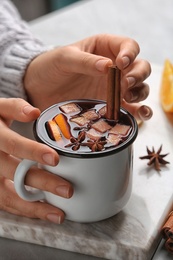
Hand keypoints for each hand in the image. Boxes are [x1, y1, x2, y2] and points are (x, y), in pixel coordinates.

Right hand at [0, 98, 72, 222]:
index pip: (13, 145)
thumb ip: (15, 107)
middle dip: (42, 183)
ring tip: (59, 214)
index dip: (32, 152)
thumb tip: (34, 112)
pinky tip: (44, 213)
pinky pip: (6, 203)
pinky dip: (25, 210)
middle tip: (67, 190)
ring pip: (8, 196)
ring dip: (34, 207)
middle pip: (14, 174)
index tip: (54, 159)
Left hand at [24, 34, 151, 121]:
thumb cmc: (50, 66)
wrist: (39, 88)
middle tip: (125, 83)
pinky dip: (138, 112)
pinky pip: (130, 109)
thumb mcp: (65, 58)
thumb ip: (85, 61)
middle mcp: (114, 69)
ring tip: (128, 98)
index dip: (130, 54)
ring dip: (140, 93)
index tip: (121, 63)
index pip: (128, 46)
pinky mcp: (110, 106)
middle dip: (137, 75)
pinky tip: (140, 115)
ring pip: (139, 88)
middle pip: (139, 68)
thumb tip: (108, 67)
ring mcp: (113, 88)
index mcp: (105, 48)